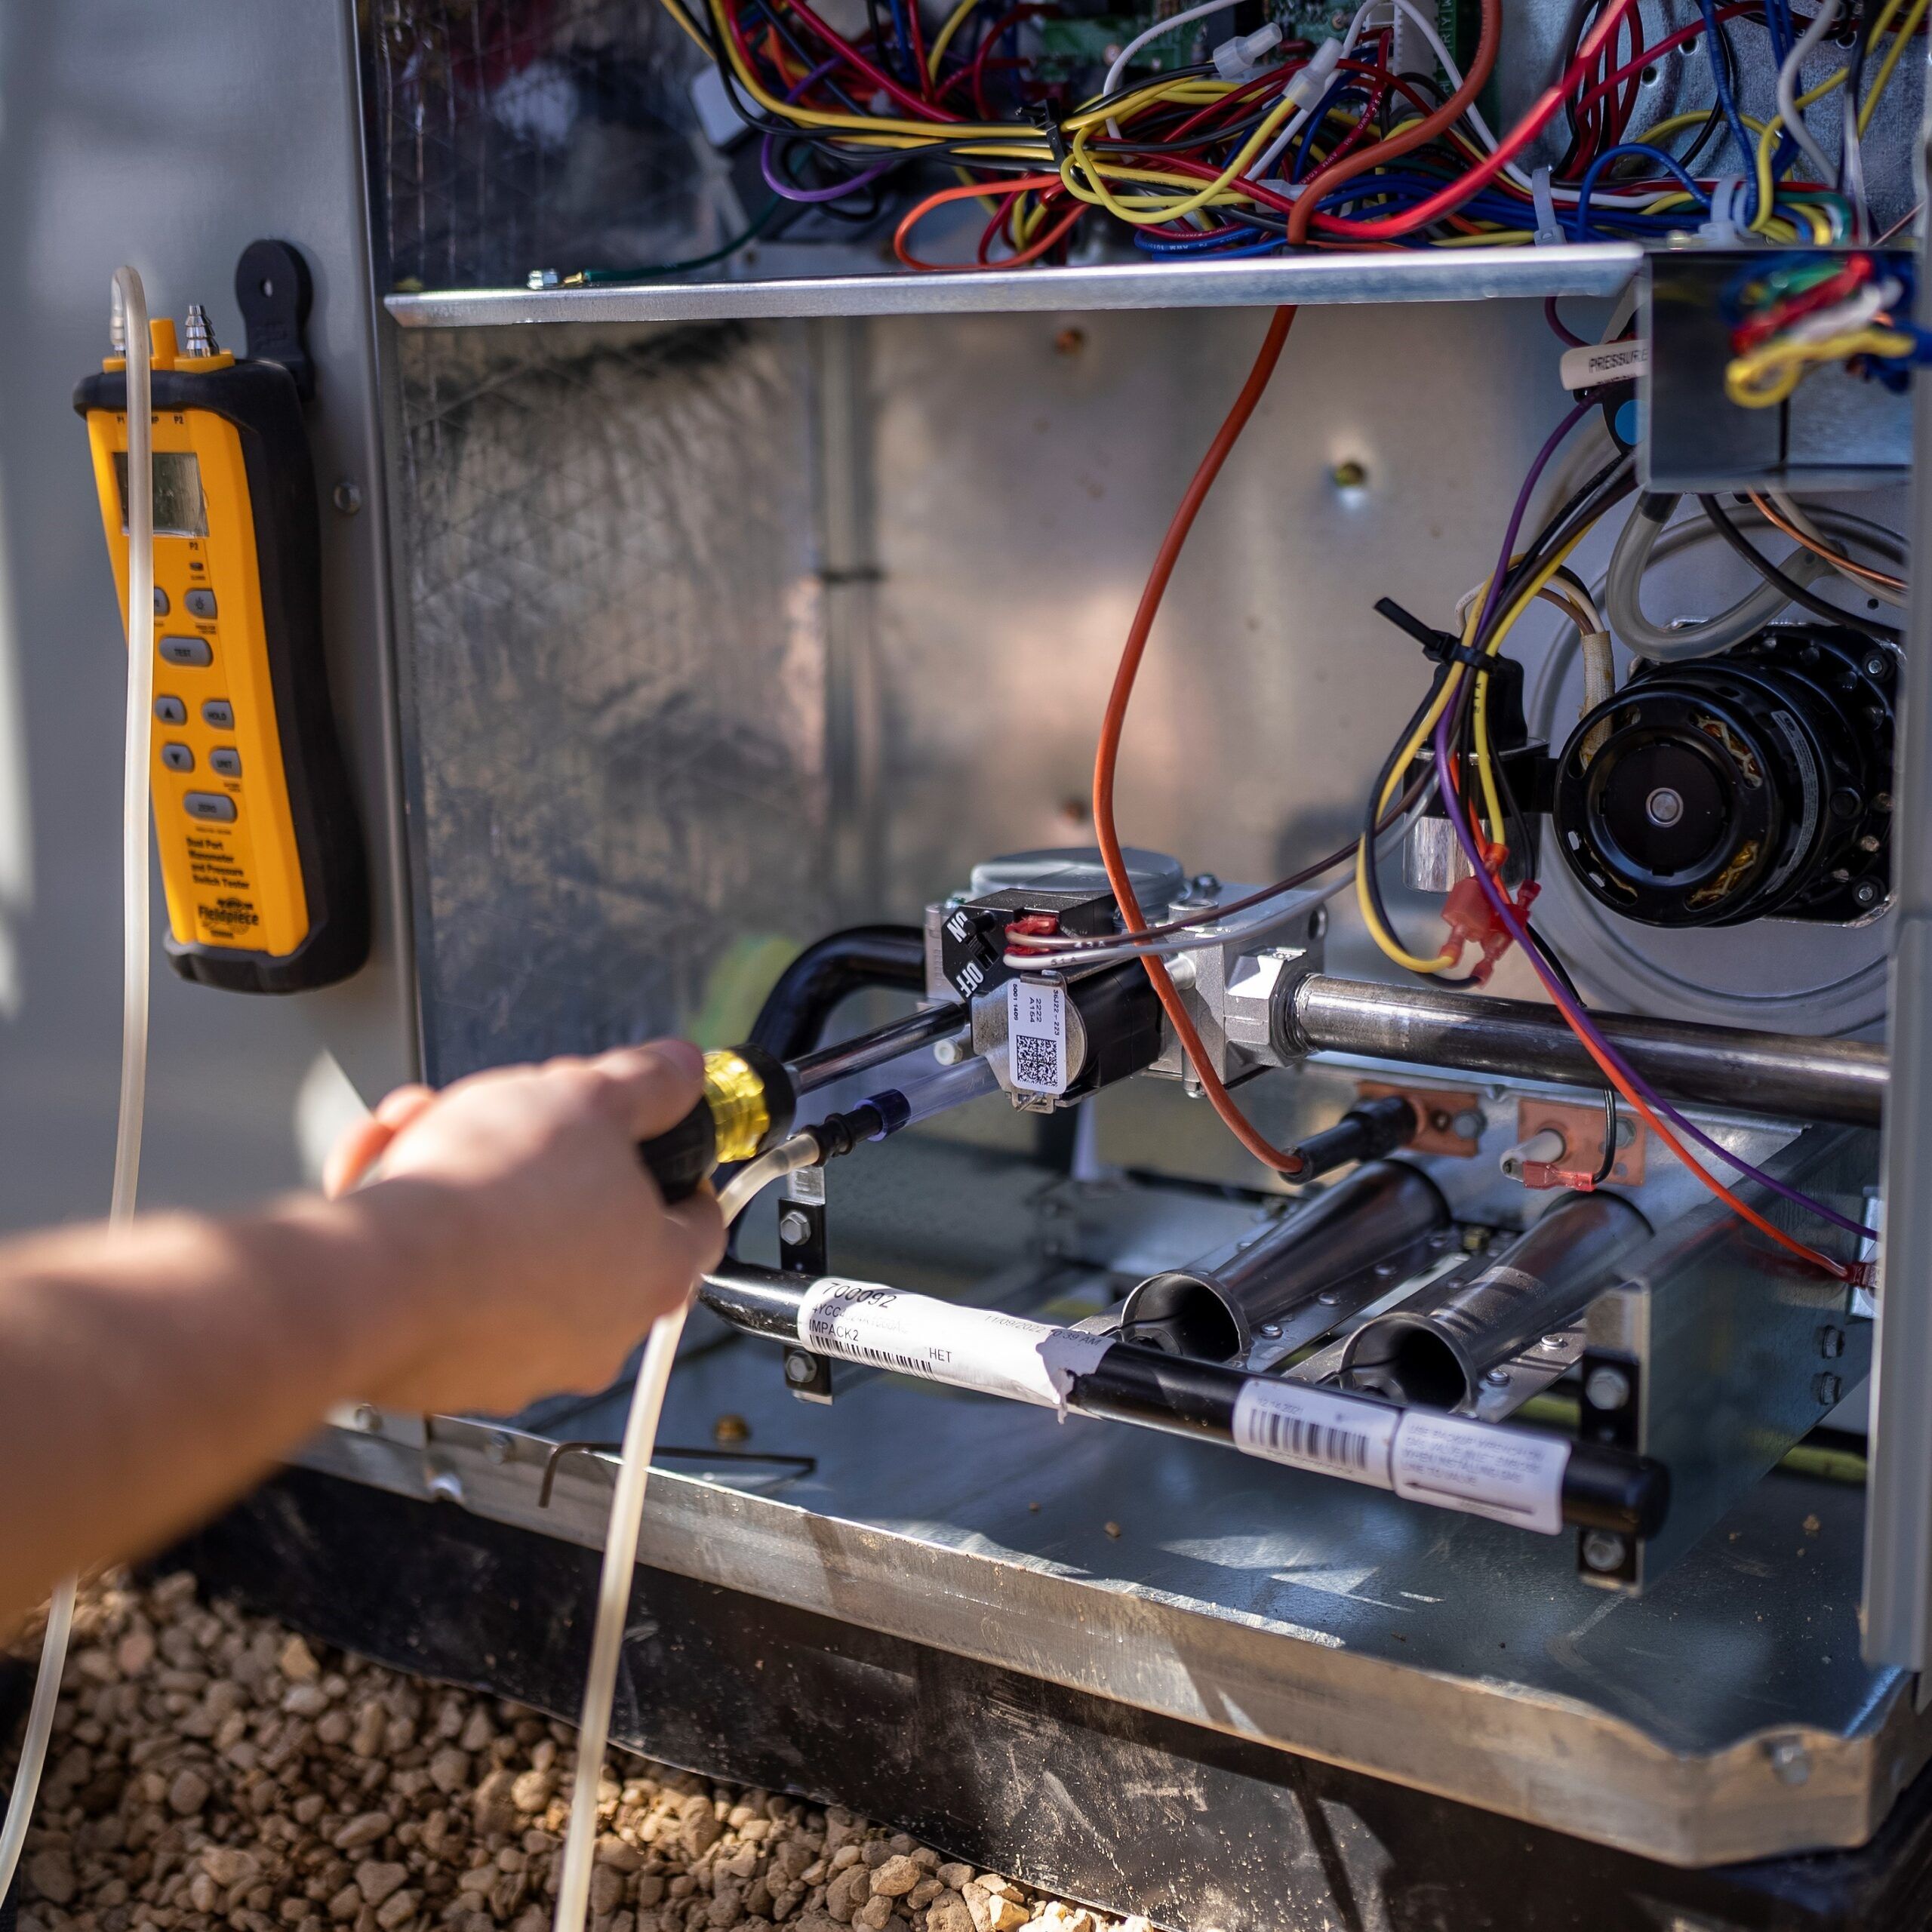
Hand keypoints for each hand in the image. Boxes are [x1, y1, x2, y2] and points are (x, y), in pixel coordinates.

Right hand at [324, 1043, 724, 1413]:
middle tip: (510, 1116)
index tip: (651, 1143)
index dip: (677, 1168)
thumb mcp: (589, 1097)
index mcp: (656, 1272)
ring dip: (467, 1179)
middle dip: (539, 1156)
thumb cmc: (489, 1199)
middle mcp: (600, 1332)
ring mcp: (523, 1361)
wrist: (376, 1276)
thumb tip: (679, 1069)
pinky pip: (444, 1283)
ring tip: (426, 1134)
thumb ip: (647, 1083)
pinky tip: (387, 1182)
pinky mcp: (449, 1371)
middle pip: (587, 1223)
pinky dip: (420, 1230)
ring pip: (505, 1246)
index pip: (698, 1221)